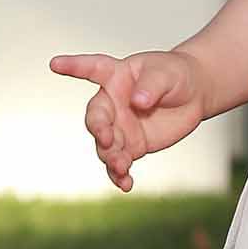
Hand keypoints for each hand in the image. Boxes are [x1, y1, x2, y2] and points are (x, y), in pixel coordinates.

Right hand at [48, 49, 205, 191]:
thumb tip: (138, 102)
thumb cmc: (176, 74)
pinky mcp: (132, 146)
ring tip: (121, 167)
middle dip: (98, 129)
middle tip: (106, 138)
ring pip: (105, 145)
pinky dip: (120, 175)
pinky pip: (120, 162)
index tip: (55, 64)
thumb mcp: (166, 74)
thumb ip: (151, 86)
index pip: (92, 68)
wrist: (193, 95)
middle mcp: (112, 103)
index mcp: (116, 77)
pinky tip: (126, 185)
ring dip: (110, 157)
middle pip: (96, 117)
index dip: (73, 66)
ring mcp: (120, 126)